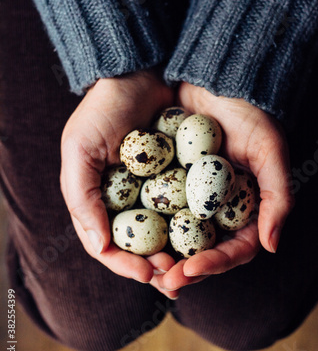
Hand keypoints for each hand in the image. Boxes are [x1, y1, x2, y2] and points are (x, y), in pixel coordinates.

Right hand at [60, 70, 178, 297]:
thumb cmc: (102, 111)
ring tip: (192, 265)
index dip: (125, 264)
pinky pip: (185, 206)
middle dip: (155, 266)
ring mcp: (153, 190)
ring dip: (177, 253)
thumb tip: (100, 246)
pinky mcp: (178, 177)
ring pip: (165, 233)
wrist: (139, 74)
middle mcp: (126, 200)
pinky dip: (193, 224)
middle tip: (174, 276)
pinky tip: (206, 236)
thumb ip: (82, 198)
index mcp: (99, 200)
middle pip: (139, 246)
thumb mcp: (79, 149)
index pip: (108, 245)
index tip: (147, 274)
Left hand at [152, 82, 294, 292]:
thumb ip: (277, 197)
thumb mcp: (269, 151)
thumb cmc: (247, 112)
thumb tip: (271, 245)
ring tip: (145, 270)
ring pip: (178, 239)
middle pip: (203, 251)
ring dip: (163, 259)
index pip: (234, 248)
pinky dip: (148, 228)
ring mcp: (191, 198)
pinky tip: (132, 239)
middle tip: (164, 280)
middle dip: (184, 271)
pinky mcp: (167, 183)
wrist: (212, 79)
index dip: (214, 264)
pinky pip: (156, 211)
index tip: (190, 270)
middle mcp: (218, 207)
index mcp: (245, 207)